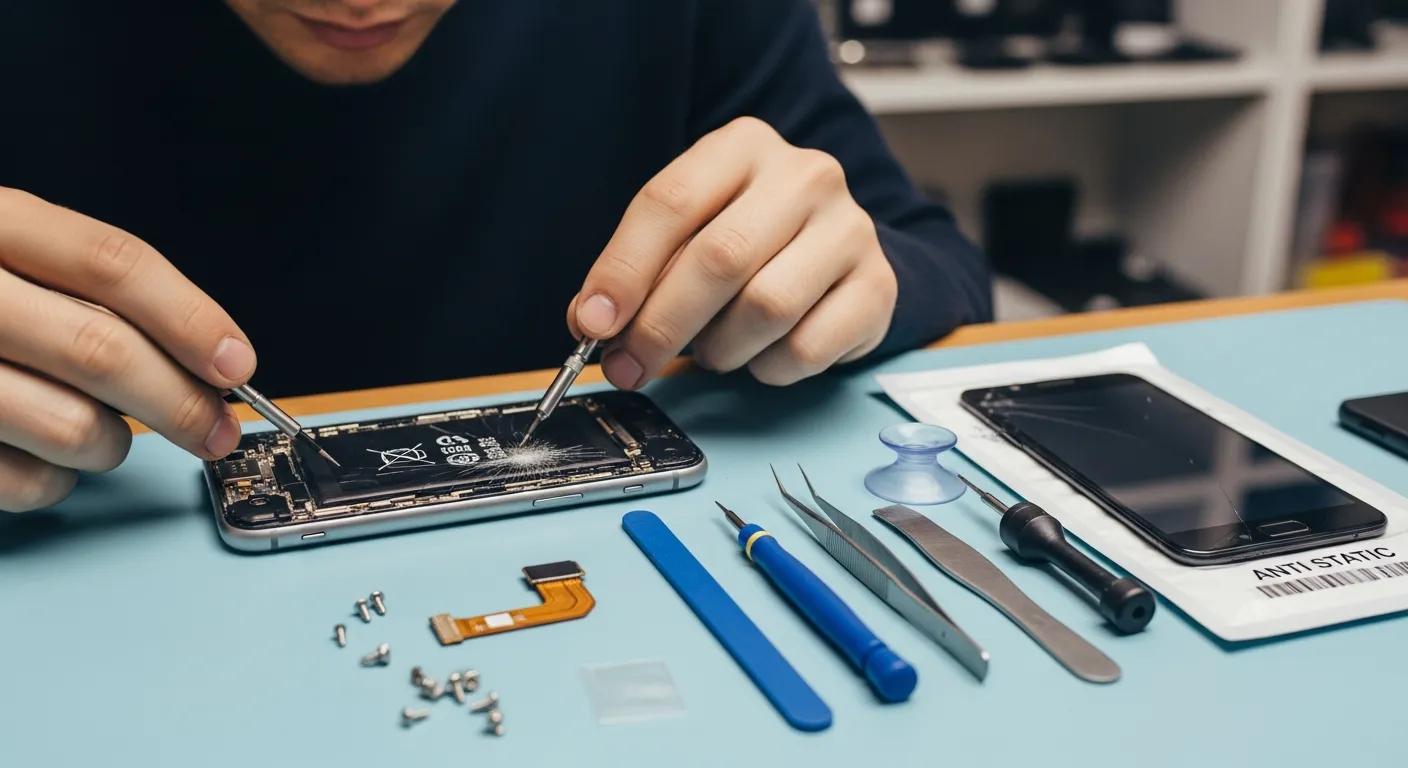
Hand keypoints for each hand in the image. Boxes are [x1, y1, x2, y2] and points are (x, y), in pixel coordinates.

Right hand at [0, 188, 254, 511]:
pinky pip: (24, 480)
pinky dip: (57, 481)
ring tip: (110, 436)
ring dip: (116, 445)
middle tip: (216, 429)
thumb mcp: (10, 249)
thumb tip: (207, 354)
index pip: (112, 265)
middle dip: (182, 402)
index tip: (237, 364)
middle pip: (102, 351)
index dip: (191, 318)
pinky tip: (49, 458)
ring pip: (71, 425)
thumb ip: (88, 286)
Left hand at [568, 117, 896, 388]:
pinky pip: (806, 348)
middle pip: (720, 258)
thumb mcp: (685, 235)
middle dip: (661, 324)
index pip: (670, 203)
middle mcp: (805, 175)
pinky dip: (767, 368)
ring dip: (720, 348)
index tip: (592, 323)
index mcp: (744, 145)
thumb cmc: (747, 243)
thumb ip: (637, 272)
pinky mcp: (878, 286)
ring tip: (711, 350)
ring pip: (766, 307)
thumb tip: (592, 323)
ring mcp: (850, 229)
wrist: (837, 253)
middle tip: (628, 365)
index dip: (623, 270)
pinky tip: (761, 355)